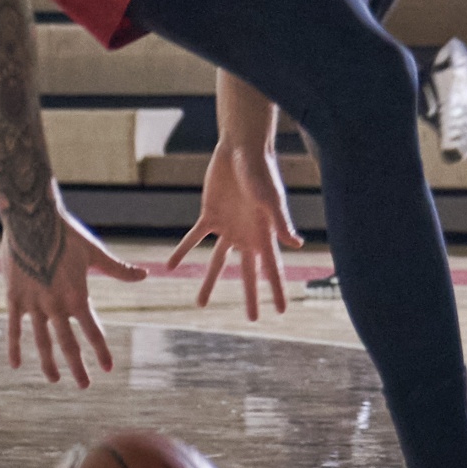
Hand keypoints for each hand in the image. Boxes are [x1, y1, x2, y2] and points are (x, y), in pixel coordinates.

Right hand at [3, 206, 146, 387]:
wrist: (32, 220)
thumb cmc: (66, 234)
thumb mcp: (94, 252)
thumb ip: (118, 269)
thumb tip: (146, 275)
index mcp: (77, 295)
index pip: (92, 330)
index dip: (100, 350)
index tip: (108, 368)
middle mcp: (55, 304)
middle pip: (67, 342)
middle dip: (77, 366)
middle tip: (85, 385)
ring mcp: (33, 303)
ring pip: (41, 340)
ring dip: (48, 362)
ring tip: (54, 379)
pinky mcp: (14, 298)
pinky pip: (14, 327)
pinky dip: (14, 346)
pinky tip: (15, 365)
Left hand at [164, 142, 300, 319]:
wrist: (241, 149)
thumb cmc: (261, 171)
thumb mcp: (271, 198)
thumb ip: (281, 222)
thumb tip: (296, 244)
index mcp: (264, 234)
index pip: (271, 269)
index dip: (275, 290)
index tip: (280, 312)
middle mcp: (247, 235)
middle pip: (247, 272)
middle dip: (250, 296)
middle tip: (253, 318)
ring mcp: (228, 227)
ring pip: (217, 261)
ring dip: (209, 281)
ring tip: (200, 303)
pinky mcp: (210, 215)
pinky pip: (194, 238)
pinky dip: (182, 251)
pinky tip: (170, 266)